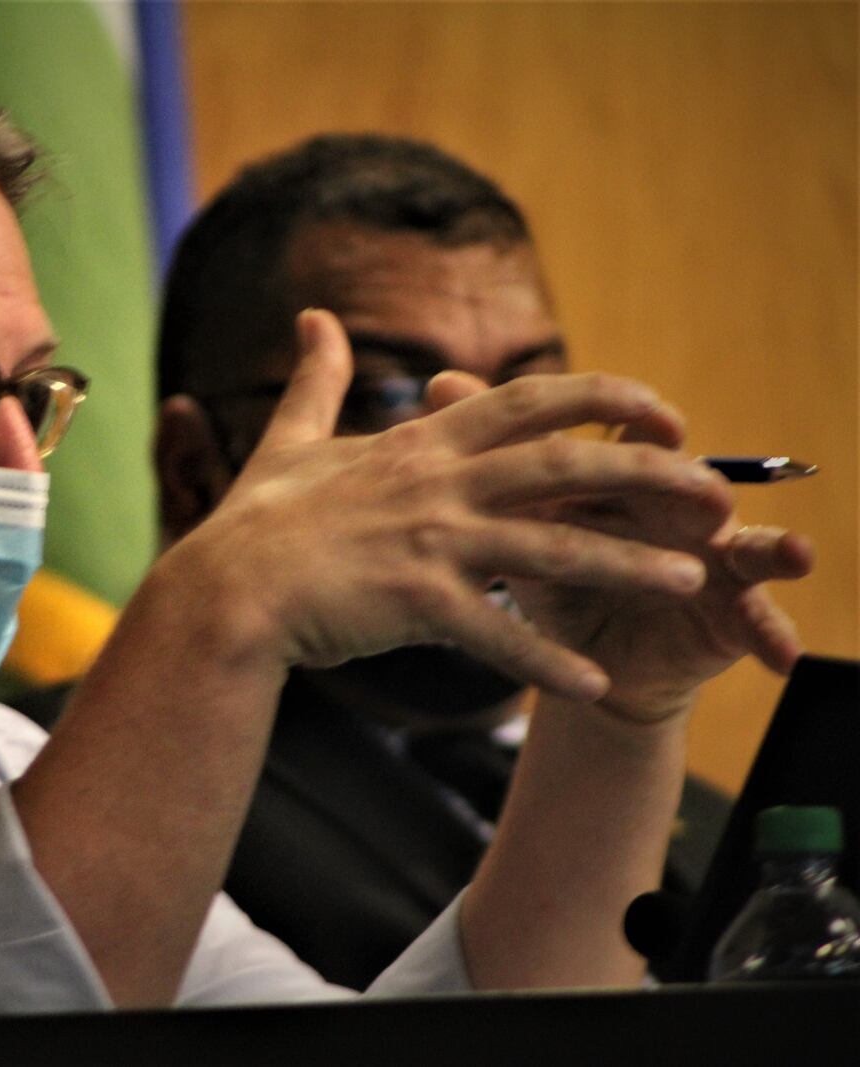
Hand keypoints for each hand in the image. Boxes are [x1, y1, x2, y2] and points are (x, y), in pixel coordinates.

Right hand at [172, 309, 739, 703]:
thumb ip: (317, 379)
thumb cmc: (256, 521)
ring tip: (689, 580)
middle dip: (644, 473)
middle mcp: (436, 484)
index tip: (660, 409)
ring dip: (624, 564)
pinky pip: (494, 635)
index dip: (603, 398)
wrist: (223, 591)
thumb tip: (310, 317)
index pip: (528, 401)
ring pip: (547, 547)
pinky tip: (593, 685)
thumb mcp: (290, 438)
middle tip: (711, 491)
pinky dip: (544, 662)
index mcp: (420, 443)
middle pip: (561, 465)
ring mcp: (427, 542)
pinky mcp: (412, 603)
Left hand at [507, 428, 812, 722]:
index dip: (652, 435)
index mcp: (627, 479)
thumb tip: (439, 379)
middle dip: (704, 490)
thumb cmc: (541, 571)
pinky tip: (786, 656)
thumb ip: (486, 450)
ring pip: (747, 545)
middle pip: (696, 490)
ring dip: (768, 548)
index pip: (641, 445)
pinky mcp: (727, 616)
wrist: (566, 657)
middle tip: (710, 494)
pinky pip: (759, 623)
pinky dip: (775, 635)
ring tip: (790, 553)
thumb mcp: (514, 515)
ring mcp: (712, 560)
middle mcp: (677, 509)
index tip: (659, 424)